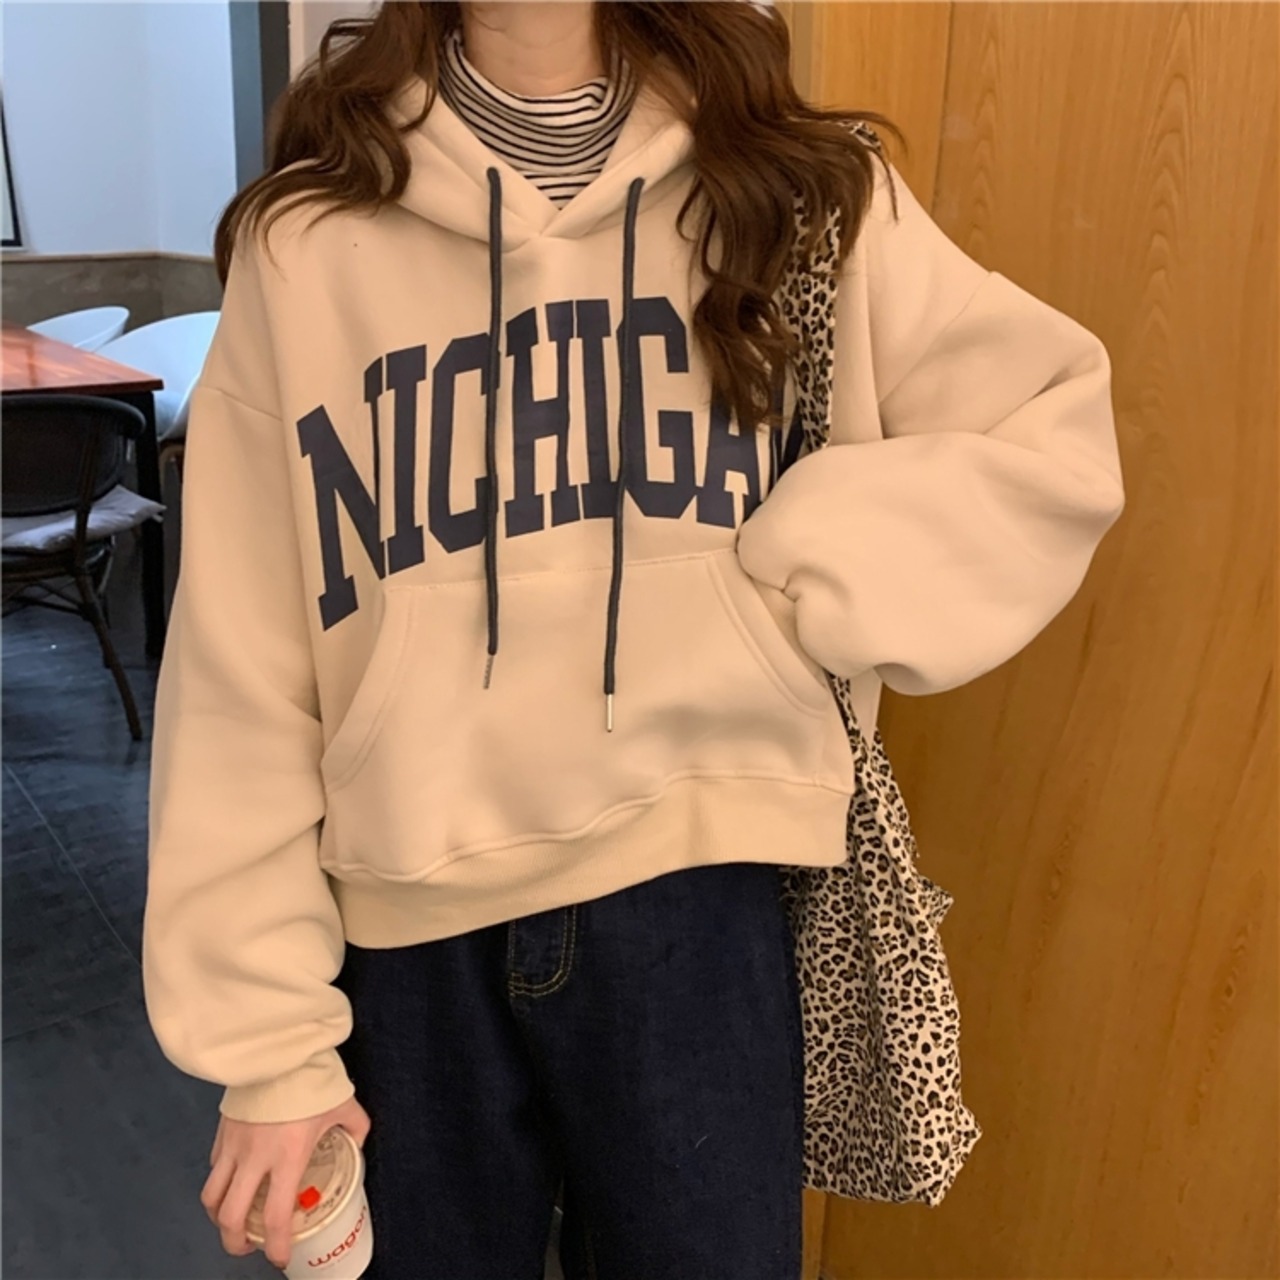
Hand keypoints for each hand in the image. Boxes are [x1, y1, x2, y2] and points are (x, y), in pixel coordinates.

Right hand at [200, 1094, 370, 1269]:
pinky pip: (212, 1168)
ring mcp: (232, 1146)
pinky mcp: (221, 1132)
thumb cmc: (312, 1080)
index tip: (279, 1257)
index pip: (274, 1218)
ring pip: (211, 1197)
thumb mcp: (344, 1105)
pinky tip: (232, 1182)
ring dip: (219, 1217)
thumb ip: (355, 1127)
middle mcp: (254, 1159)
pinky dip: (219, 1183)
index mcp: (287, 1158)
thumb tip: (357, 1142)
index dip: (275, 1246)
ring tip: (233, 1222)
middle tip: (249, 1246)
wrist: (279, 1049)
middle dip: (236, 1243)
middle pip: (230, 1218)